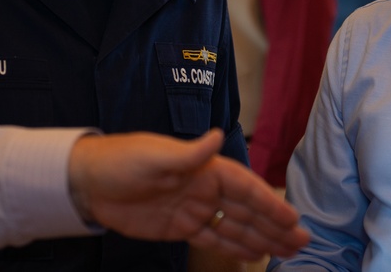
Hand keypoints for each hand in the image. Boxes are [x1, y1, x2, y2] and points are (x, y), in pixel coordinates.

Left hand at [67, 129, 309, 260]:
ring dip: (262, 238)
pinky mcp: (180, 228)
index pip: (244, 187)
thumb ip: (189, 153)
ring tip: (288, 251)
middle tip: (303, 241)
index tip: (292, 218)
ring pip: (236, 226)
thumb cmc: (122, 160)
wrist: (88, 182)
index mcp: (204, 168)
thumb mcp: (155, 155)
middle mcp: (205, 188)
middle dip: (275, 225)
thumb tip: (216, 135)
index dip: (269, 203)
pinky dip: (235, 248)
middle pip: (247, 210)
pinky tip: (254, 255)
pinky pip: (214, 240)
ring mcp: (194, 209)